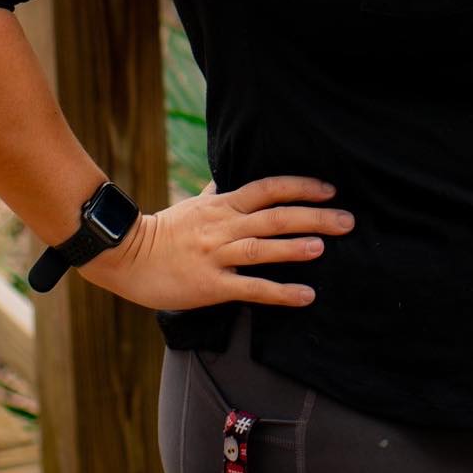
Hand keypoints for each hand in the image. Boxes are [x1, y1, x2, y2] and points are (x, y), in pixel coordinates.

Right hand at [75, 176, 352, 310]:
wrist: (126, 256)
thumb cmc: (163, 230)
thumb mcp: (193, 204)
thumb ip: (216, 192)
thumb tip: (226, 178)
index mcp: (223, 204)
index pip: (269, 187)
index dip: (301, 186)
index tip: (329, 189)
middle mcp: (225, 225)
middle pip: (275, 215)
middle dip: (314, 215)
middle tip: (347, 219)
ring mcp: (217, 255)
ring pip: (263, 248)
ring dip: (295, 247)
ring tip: (324, 247)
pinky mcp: (211, 285)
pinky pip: (250, 288)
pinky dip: (280, 292)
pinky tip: (305, 295)